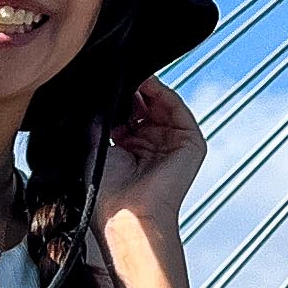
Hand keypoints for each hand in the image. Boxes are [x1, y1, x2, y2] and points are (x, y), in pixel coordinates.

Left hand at [94, 76, 205, 235]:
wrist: (128, 213)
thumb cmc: (108, 193)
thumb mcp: (96, 147)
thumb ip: (100, 120)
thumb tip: (98, 95)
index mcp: (130, 149)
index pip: (128, 112)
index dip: (118, 97)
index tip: (106, 82)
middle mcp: (152, 145)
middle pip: (146, 105)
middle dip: (132, 89)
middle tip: (118, 75)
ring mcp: (172, 143)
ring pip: (162, 103)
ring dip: (147, 86)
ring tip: (131, 74)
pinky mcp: (191, 143)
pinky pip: (177, 108)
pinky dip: (162, 92)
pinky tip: (146, 83)